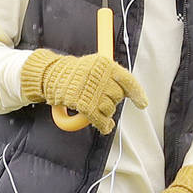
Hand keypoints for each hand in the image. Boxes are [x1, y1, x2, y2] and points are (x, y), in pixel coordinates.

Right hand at [20, 48, 147, 134]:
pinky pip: (100, 119)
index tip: (142, 104)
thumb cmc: (72, 73)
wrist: (50, 75)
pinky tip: (104, 127)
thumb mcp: (93, 66)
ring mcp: (92, 90)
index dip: (137, 94)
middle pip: (117, 97)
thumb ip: (109, 77)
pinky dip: (103, 125)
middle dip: (112, 102)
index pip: (127, 80)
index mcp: (105, 64)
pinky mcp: (84, 104)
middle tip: (101, 101)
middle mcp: (100, 76)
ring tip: (97, 111)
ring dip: (106, 113)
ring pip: (109, 108)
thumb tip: (127, 93)